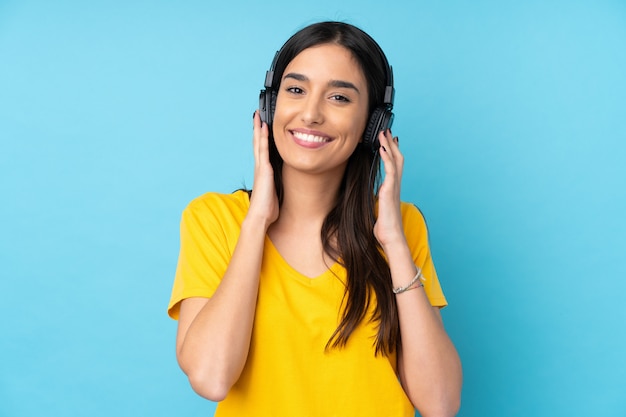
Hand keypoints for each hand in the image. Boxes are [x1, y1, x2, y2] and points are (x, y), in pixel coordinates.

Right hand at [247, 111, 278, 228]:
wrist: (260, 216)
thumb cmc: (267, 208)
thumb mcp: (274, 193)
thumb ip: (275, 186)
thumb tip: (279, 185)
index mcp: (262, 172)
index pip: (261, 151)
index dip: (260, 138)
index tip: (261, 126)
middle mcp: (260, 167)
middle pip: (257, 143)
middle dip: (257, 129)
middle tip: (257, 115)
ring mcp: (261, 167)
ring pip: (259, 143)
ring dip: (258, 129)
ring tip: (258, 116)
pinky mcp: (264, 169)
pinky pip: (263, 150)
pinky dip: (263, 138)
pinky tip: (264, 128)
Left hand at [373, 129, 405, 248]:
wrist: (391, 237)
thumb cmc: (385, 227)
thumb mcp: (379, 209)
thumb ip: (377, 200)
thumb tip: (372, 198)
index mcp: (392, 188)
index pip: (394, 165)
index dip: (392, 151)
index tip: (389, 140)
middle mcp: (395, 185)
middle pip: (397, 158)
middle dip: (392, 144)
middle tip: (387, 130)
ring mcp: (394, 186)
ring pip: (395, 160)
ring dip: (389, 145)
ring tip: (383, 133)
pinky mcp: (390, 190)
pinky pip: (390, 170)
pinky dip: (386, 157)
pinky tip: (382, 148)